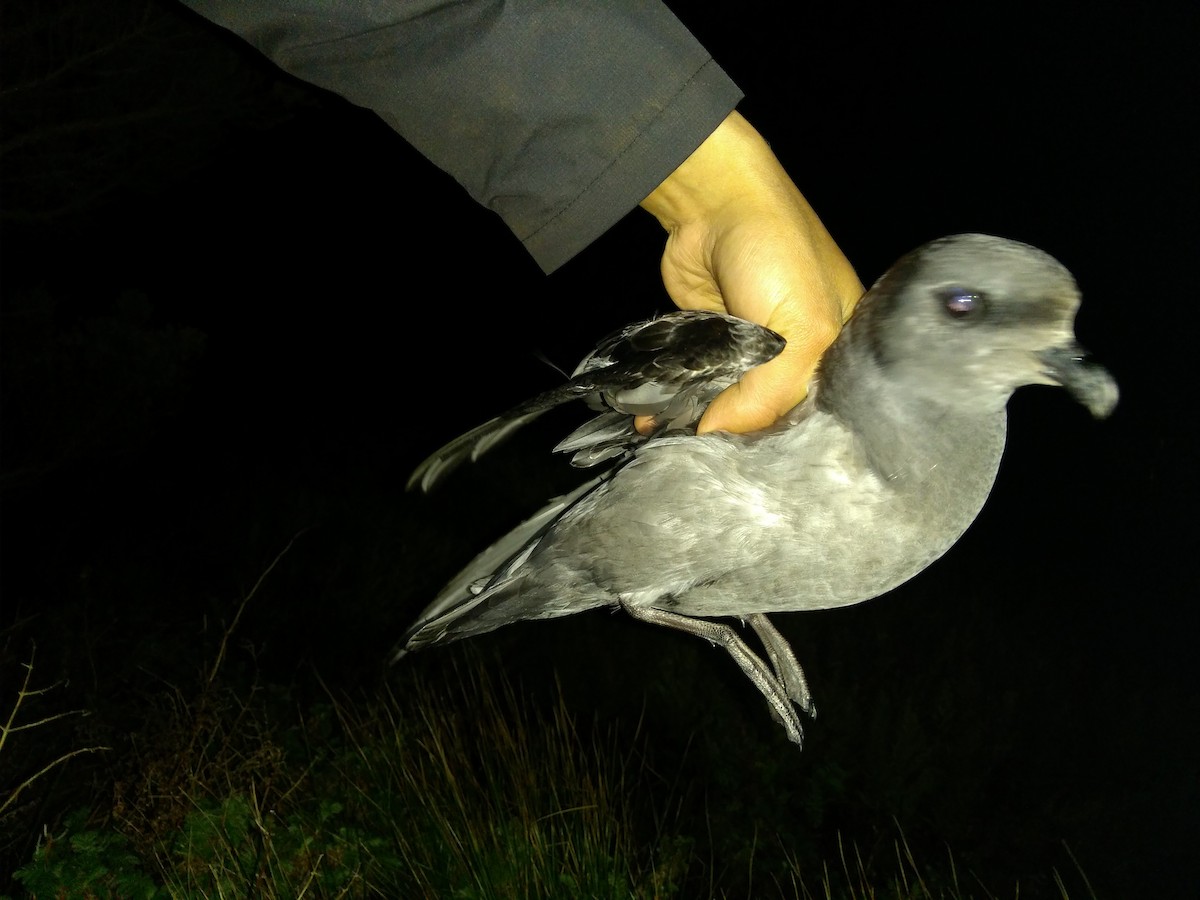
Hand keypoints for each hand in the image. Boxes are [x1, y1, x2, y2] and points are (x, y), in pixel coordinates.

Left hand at [638, 111, 862, 433]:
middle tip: (704, 456)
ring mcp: (751, 352)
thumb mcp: (800, 330)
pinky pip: (695, 384)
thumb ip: (769, 395)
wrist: (714, 204)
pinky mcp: (710, 344)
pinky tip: (655, 419)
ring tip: (669, 441)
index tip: (750, 464)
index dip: (786, 443)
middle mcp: (798, 358)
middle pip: (769, 416)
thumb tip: (716, 435)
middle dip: (736, 435)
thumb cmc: (777, 253)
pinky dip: (675, 401)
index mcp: (837, 354)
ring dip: (697, 421)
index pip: (816, 419)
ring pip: (727, 403)